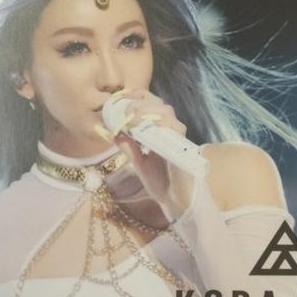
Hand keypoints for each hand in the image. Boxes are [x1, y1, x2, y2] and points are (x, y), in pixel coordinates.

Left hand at [107, 89, 195, 219]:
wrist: (174, 201)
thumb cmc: (160, 182)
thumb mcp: (138, 163)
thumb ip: (129, 149)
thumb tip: (114, 135)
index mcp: (160, 130)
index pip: (151, 103)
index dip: (137, 96)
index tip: (121, 98)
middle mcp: (170, 129)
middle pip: (158, 103)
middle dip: (138, 103)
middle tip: (124, 112)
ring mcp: (177, 136)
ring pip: (165, 111)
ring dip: (145, 112)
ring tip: (130, 120)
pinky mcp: (182, 145)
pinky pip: (172, 127)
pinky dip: (157, 125)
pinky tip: (143, 130)